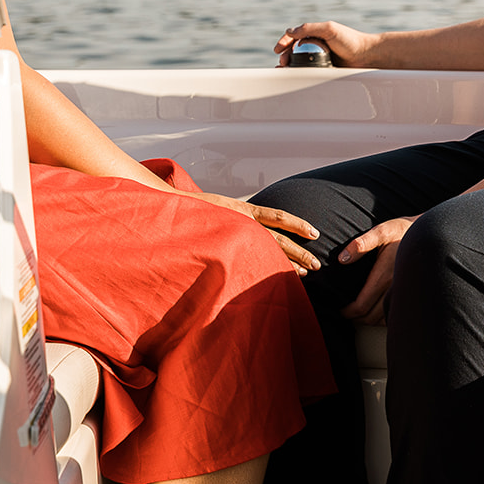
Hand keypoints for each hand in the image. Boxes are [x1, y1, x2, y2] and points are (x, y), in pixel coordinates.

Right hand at [193, 192, 322, 273]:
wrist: (166, 207)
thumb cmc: (188, 212)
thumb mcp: (214, 211)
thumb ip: (230, 221)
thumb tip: (247, 232)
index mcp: (241, 209)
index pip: (277, 216)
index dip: (297, 224)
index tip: (314, 232)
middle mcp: (240, 218)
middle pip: (278, 236)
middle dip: (299, 251)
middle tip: (317, 265)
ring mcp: (233, 230)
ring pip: (269, 246)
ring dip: (289, 261)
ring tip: (306, 273)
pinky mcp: (224, 240)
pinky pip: (249, 256)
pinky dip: (267, 264)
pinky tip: (279, 276)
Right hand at [274, 21, 376, 66]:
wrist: (367, 56)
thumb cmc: (350, 40)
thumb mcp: (329, 29)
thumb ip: (310, 28)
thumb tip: (290, 31)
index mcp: (316, 34)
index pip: (294, 36)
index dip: (284, 42)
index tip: (278, 50)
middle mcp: (316, 45)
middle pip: (294, 50)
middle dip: (285, 56)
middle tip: (283, 63)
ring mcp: (320, 58)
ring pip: (300, 63)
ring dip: (290, 67)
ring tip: (284, 72)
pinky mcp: (325, 70)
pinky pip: (310, 73)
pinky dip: (301, 75)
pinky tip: (296, 79)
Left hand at [338, 216, 415, 324]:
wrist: (429, 235)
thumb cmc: (402, 232)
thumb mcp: (382, 231)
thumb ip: (361, 243)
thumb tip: (343, 259)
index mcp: (385, 276)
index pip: (362, 306)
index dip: (348, 312)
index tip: (341, 310)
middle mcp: (396, 289)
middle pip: (371, 317)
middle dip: (356, 318)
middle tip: (347, 313)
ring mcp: (405, 294)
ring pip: (383, 319)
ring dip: (369, 320)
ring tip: (359, 314)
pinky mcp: (412, 295)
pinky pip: (396, 314)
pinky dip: (384, 317)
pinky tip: (377, 311)